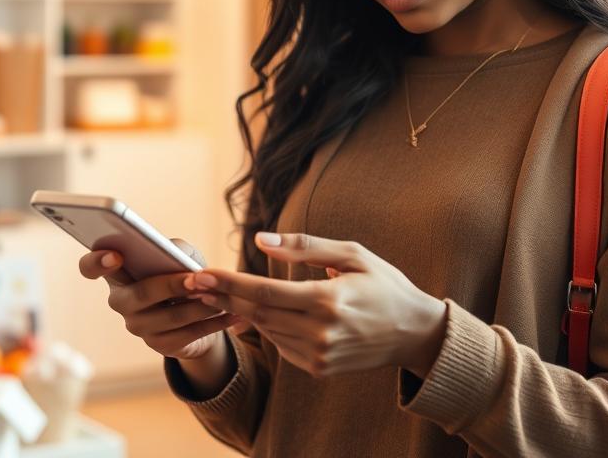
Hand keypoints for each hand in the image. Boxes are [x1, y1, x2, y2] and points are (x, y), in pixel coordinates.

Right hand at [78, 239, 243, 360]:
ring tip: (223, 294)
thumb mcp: (178, 256)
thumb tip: (177, 255)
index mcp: (118, 274)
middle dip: (169, 286)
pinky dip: (215, 323)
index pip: (90, 267)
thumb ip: (174, 249)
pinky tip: (235, 314)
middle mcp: (121, 302)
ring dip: (200, 306)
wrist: (195, 313)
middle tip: (196, 279)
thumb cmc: (180, 273)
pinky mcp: (161, 346)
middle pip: (138, 295)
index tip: (116, 255)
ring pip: (170, 316)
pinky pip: (190, 335)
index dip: (97, 262)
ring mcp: (139, 327)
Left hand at [187, 232, 446, 377]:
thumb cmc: (384, 285)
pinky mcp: (318, 368)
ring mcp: (319, 354)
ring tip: (219, 294)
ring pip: (266, 330)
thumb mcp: (352, 253)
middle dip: (223, 297)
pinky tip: (260, 312)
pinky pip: (281, 345)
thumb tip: (260, 239)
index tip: (199, 274)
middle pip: (258, 313)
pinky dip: (268, 327)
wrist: (414, 333)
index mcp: (328, 300)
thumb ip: (304, 246)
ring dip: (243, 311)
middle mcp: (321, 332)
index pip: (264, 293)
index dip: (228, 284)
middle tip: (194, 282)